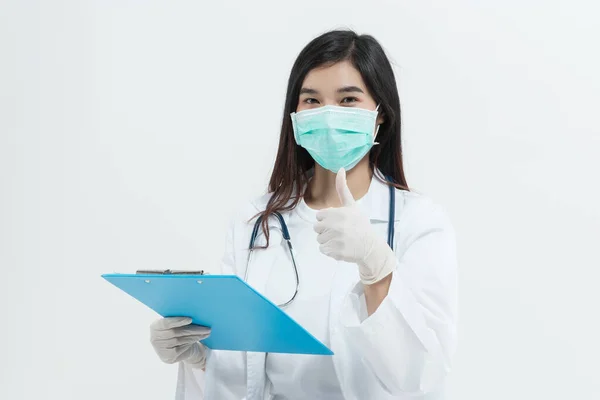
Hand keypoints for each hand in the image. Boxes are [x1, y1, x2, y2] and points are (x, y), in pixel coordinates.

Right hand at [150, 317, 210, 367]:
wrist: (176, 348)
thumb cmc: (176, 330)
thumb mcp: (174, 323)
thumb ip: (178, 318)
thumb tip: (195, 312)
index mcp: (154, 327)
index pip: (164, 323)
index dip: (177, 321)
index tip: (190, 319)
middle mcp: (154, 339)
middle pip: (175, 332)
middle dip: (192, 329)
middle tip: (206, 327)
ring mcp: (160, 350)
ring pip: (181, 340)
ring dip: (196, 336)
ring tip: (206, 332)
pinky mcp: (168, 357)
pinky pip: (182, 347)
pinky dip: (192, 342)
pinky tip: (200, 338)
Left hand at [314, 168, 395, 284]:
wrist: (370, 247)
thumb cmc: (360, 224)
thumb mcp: (351, 205)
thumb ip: (342, 188)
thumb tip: (340, 168)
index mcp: (337, 213)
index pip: (319, 216)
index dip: (328, 219)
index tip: (339, 222)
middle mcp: (335, 226)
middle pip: (317, 228)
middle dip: (326, 230)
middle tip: (340, 232)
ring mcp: (335, 240)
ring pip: (319, 239)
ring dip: (328, 241)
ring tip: (341, 240)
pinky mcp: (335, 252)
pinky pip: (323, 250)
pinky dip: (330, 251)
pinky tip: (341, 248)